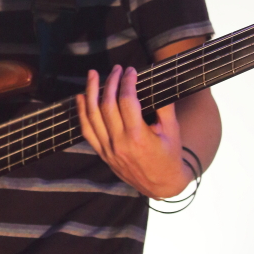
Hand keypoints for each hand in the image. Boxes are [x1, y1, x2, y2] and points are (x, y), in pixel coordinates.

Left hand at [75, 65, 191, 198]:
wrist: (161, 185)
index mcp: (139, 137)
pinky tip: (81, 97)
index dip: (127, 82)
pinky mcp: (102, 153)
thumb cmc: (169, 154)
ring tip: (93, 74)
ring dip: (91, 92)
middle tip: (116, 69)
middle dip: (110, 82)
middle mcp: (120, 143)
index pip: (127, 101)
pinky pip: (87, 131)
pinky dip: (82, 112)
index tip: (130, 70)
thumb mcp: (172, 130)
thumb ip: (165, 105)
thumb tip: (158, 78)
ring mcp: (108, 149)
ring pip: (92, 116)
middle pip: (107, 105)